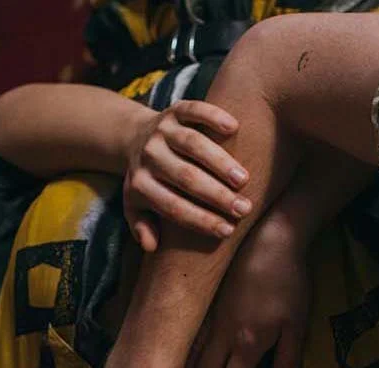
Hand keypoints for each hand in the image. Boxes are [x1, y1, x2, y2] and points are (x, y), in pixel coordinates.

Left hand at [124, 101, 250, 251]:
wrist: (134, 138)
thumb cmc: (146, 182)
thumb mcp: (135, 207)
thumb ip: (141, 227)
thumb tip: (152, 246)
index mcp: (140, 184)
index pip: (173, 206)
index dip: (201, 220)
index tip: (227, 231)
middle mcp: (149, 155)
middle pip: (185, 177)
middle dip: (216, 195)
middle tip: (244, 209)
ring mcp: (161, 130)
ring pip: (192, 144)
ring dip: (220, 161)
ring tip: (245, 180)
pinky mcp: (173, 109)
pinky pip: (193, 110)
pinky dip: (213, 116)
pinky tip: (235, 128)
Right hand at [178, 217, 309, 367]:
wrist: (268, 234)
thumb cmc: (287, 279)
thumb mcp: (296, 322)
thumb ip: (288, 360)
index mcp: (247, 344)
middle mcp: (223, 335)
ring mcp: (209, 317)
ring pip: (190, 356)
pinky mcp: (204, 300)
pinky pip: (187, 334)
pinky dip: (177, 352)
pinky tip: (169, 360)